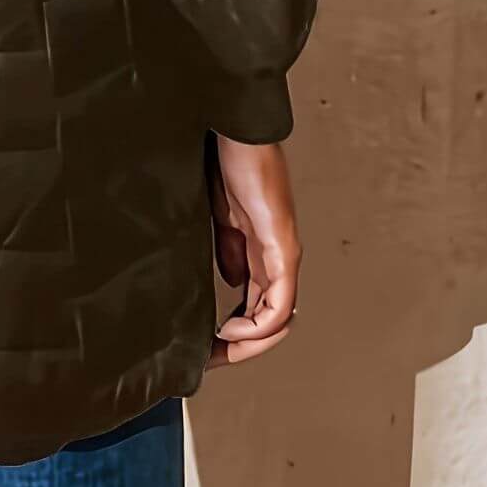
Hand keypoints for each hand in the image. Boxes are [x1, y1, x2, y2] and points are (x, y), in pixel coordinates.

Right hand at [203, 133, 300, 369]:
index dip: (233, 330)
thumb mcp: (219, 214)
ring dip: (251, 340)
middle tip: (211, 357)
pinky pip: (280, 299)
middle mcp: (276, 255)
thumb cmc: (225, 161)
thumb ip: (228, 248)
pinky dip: (259, 323)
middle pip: (271, 318)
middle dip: (242, 344)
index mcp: (259, 248)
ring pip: (279, 317)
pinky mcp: (282, 243)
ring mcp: (282, 251)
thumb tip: (232, 281)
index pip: (255, 303)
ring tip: (220, 347)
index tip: (204, 343)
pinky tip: (232, 328)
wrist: (232, 129)